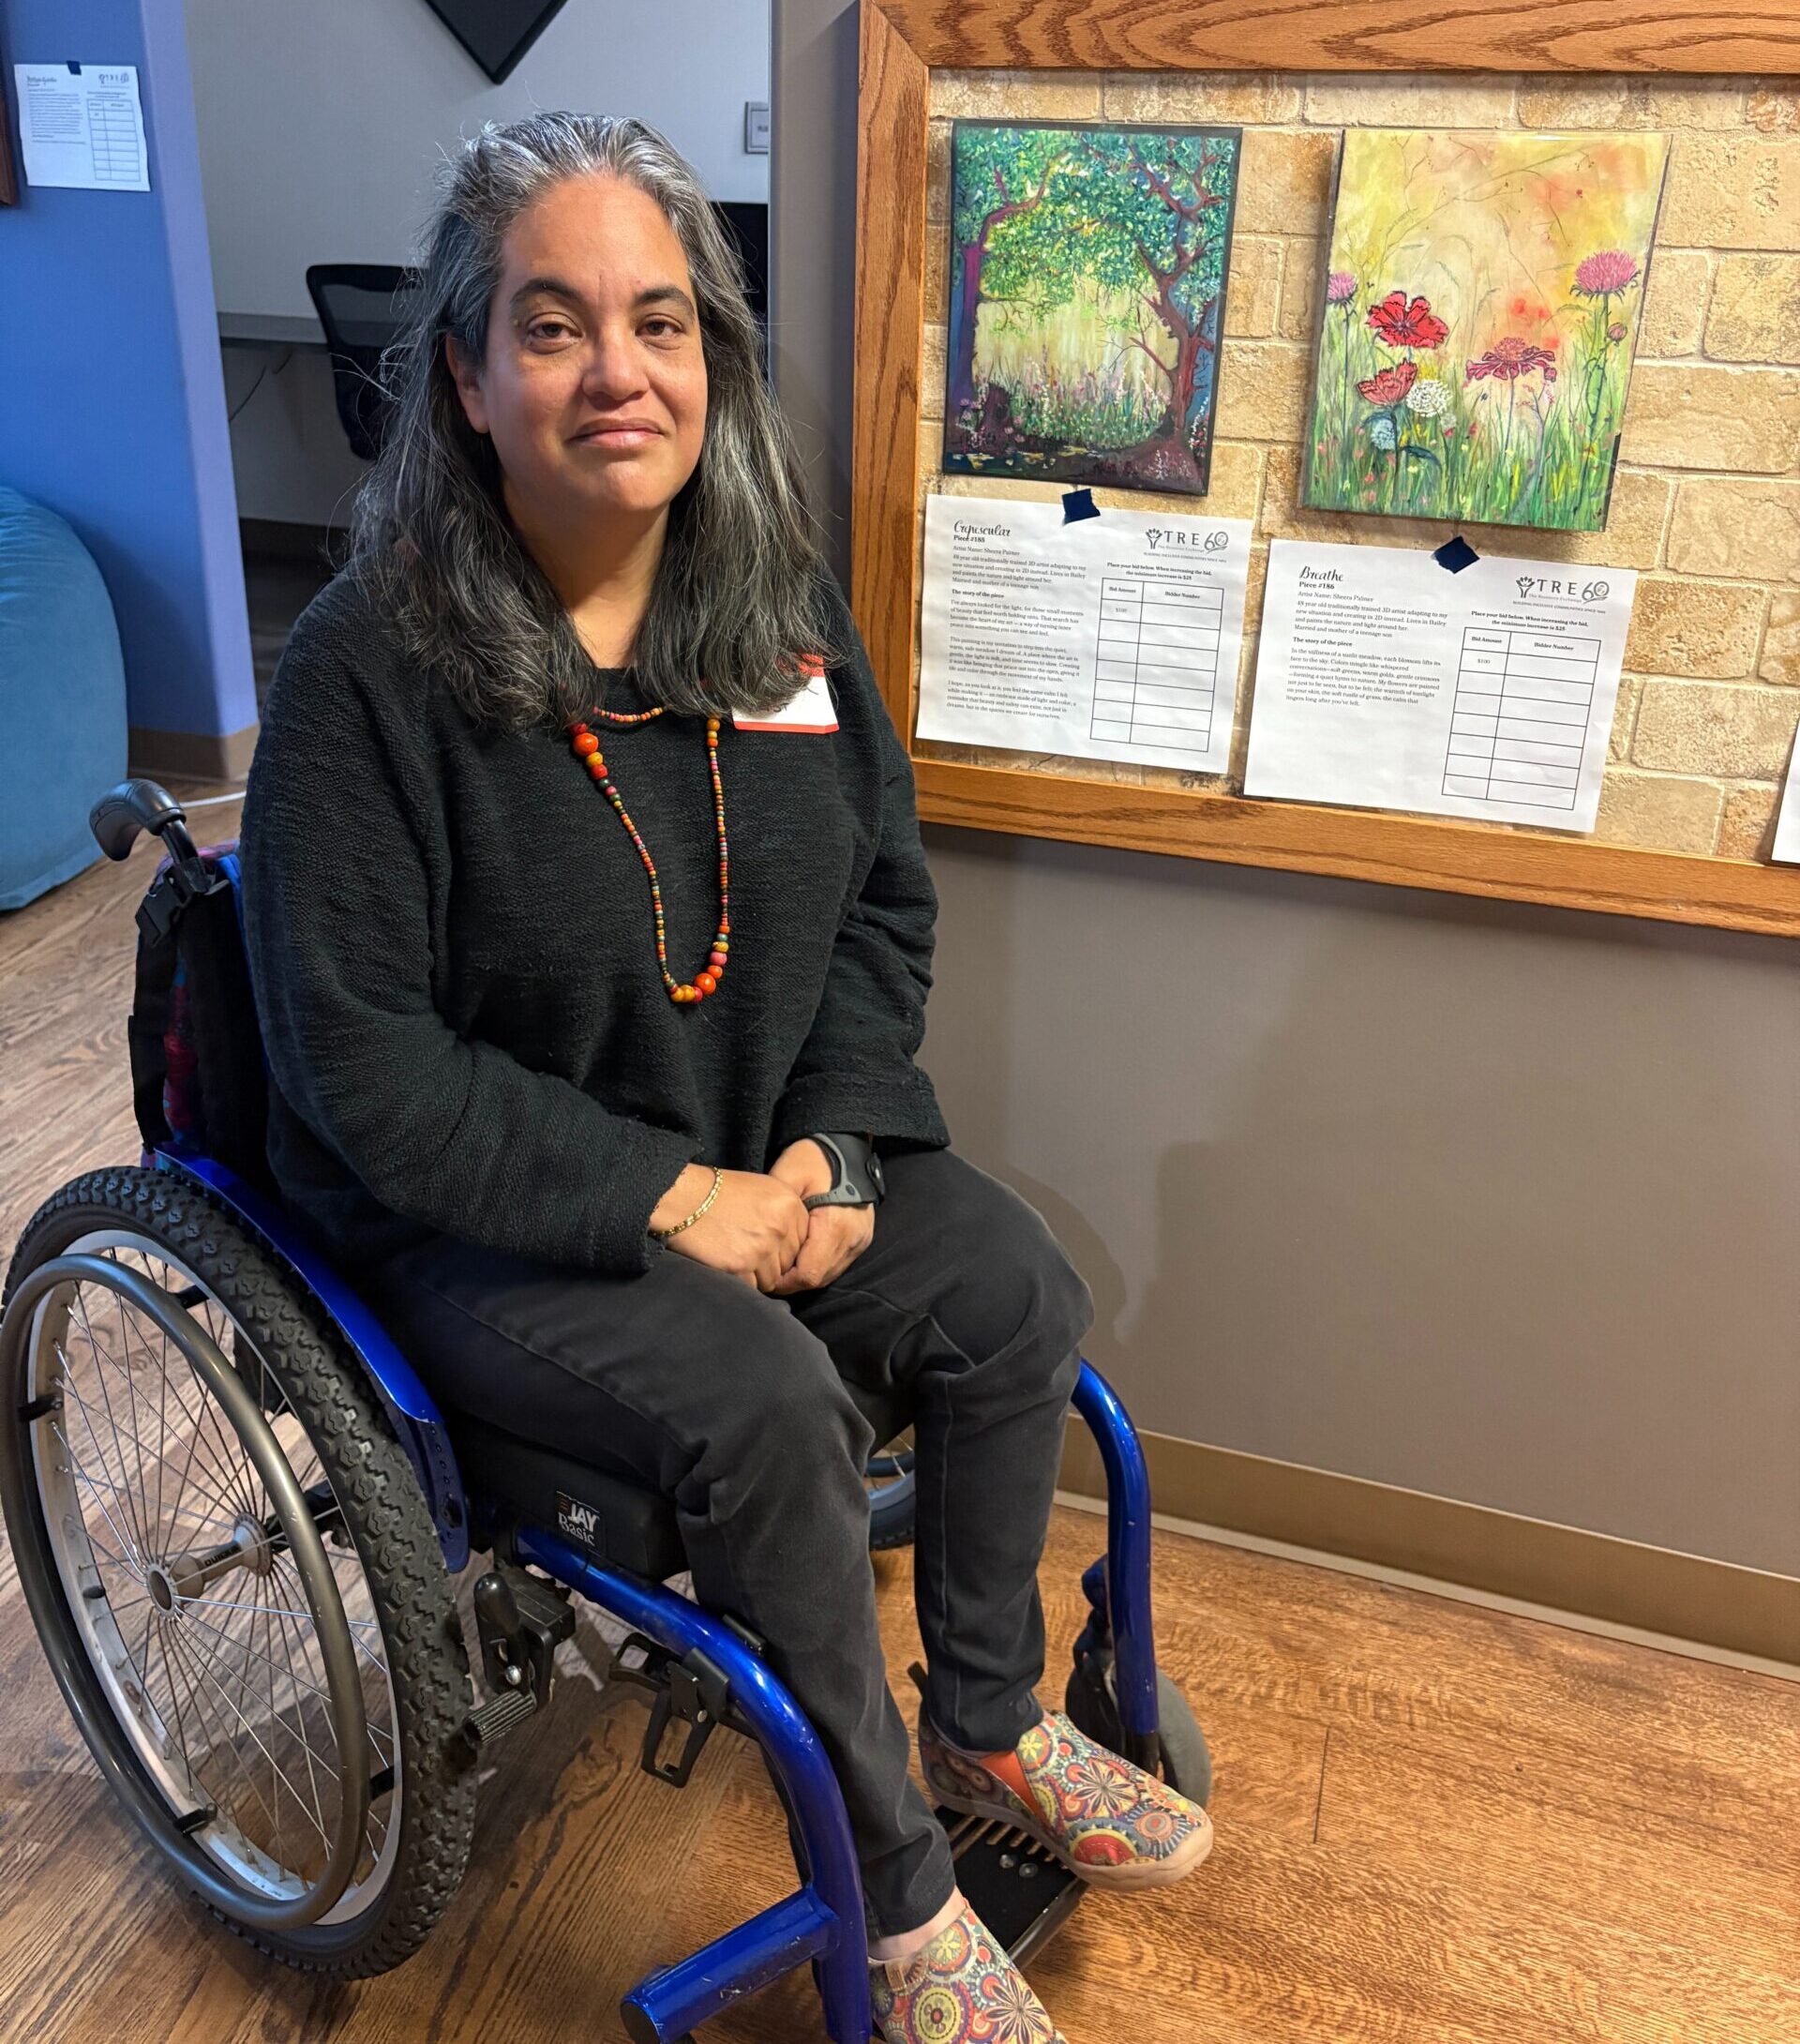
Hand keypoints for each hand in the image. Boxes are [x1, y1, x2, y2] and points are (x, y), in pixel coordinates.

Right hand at [651, 1164, 808, 1291]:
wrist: (685, 1198)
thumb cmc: (719, 1192)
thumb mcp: (763, 1189)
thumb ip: (784, 1213)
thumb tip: (794, 1241)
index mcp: (790, 1205)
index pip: (801, 1242)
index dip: (783, 1247)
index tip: (767, 1245)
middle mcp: (781, 1227)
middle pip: (788, 1262)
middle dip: (771, 1263)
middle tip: (748, 1253)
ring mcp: (763, 1248)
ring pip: (772, 1279)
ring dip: (756, 1275)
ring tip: (737, 1258)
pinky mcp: (742, 1266)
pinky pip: (752, 1287)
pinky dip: (741, 1281)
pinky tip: (728, 1264)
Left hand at [766, 1139, 875, 1294]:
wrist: (846, 1145)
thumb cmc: (815, 1158)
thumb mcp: (788, 1176)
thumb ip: (776, 1212)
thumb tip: (760, 1245)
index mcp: (835, 1227)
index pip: (809, 1274)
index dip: (785, 1282)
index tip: (764, 1275)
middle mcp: (853, 1239)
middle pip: (819, 1279)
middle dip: (793, 1282)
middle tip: (769, 1274)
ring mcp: (860, 1240)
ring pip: (829, 1274)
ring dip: (806, 1275)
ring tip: (783, 1267)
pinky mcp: (862, 1238)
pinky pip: (838, 1263)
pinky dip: (819, 1265)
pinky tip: (801, 1256)